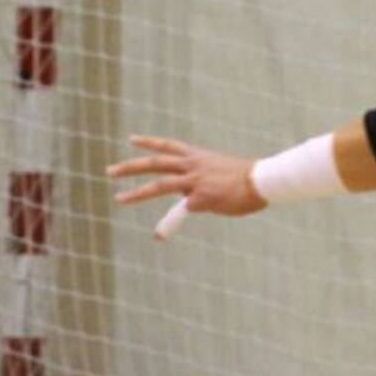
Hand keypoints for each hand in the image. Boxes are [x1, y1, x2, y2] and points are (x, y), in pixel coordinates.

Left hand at [107, 135, 266, 215]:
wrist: (264, 179)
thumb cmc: (249, 179)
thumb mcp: (221, 173)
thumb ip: (201, 182)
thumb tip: (189, 199)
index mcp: (199, 157)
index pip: (169, 146)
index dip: (149, 142)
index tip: (132, 140)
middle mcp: (193, 165)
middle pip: (155, 163)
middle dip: (131, 167)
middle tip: (110, 171)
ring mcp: (195, 181)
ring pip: (160, 184)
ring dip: (137, 193)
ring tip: (119, 199)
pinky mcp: (201, 198)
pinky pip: (181, 211)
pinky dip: (169, 224)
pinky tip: (161, 235)